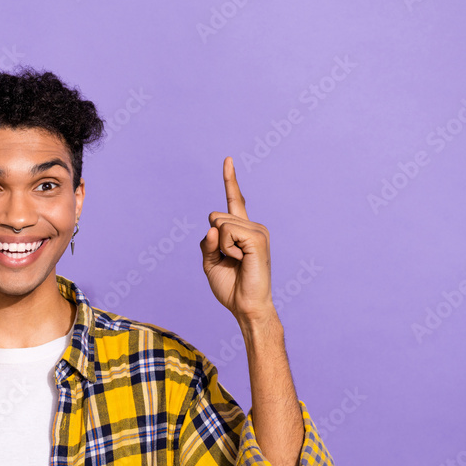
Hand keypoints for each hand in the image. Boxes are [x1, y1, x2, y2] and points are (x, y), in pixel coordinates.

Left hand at [200, 157, 274, 322]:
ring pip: (218, 224)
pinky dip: (227, 249)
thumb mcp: (211, 262)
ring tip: (237, 262)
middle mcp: (253, 226)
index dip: (230, 180)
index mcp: (242, 230)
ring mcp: (257, 230)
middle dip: (212, 241)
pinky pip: (226, 232)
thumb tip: (211, 227)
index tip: (228, 160)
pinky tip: (241, 260)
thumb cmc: (231, 287)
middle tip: (229, 261)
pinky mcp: (257, 238)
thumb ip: (208, 242)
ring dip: (220, 247)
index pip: (234, 200)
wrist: (246, 306)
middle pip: (214, 216)